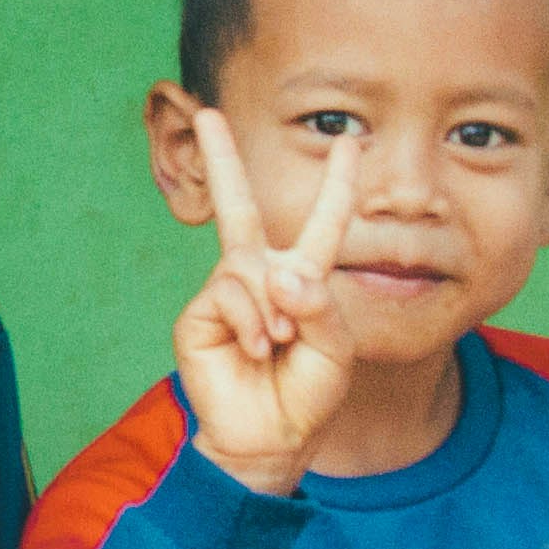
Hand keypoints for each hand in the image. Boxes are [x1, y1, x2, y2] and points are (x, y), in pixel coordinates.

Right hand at [172, 107, 356, 494]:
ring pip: (248, 266)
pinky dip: (252, 321)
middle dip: (223, 160)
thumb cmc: (308, 392)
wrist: (270, 436)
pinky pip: (229, 294)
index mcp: (302, 278)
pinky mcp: (199, 315)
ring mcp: (227, 294)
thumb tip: (274, 272)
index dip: (336, 183)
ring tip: (279, 344)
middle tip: (206, 113)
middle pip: (241, 209)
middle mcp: (260, 276)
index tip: (349, 142)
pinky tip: (259, 348)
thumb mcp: (335, 346)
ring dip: (272, 307)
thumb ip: (319, 303)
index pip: (323, 223)